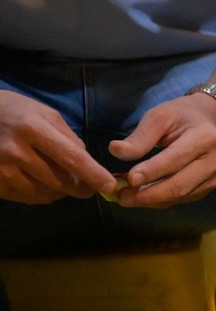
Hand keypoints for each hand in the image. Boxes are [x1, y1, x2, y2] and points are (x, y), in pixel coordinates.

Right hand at [0, 92, 116, 203]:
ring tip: (63, 181)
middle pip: (60, 180)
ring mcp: (1, 169)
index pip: (71, 157)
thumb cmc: (16, 112)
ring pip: (44, 193)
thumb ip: (68, 138)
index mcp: (33, 129)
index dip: (93, 174)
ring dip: (60, 192)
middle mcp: (16, 151)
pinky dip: (41, 195)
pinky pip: (26, 197)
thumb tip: (87, 163)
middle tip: (88, 187)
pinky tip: (42, 183)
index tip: (109, 186)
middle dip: (80, 187)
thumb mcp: (45, 114)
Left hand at [108, 94, 215, 207]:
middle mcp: (215, 160)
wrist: (207, 120)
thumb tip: (115, 151)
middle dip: (148, 194)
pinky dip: (158, 200)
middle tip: (120, 196)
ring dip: (150, 200)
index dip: (152, 171)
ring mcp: (214, 177)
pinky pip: (181, 199)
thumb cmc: (180, 116)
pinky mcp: (208, 187)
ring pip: (179, 196)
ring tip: (125, 197)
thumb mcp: (159, 117)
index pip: (176, 159)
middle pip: (179, 185)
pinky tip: (141, 195)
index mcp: (205, 137)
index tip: (129, 179)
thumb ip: (140, 136)